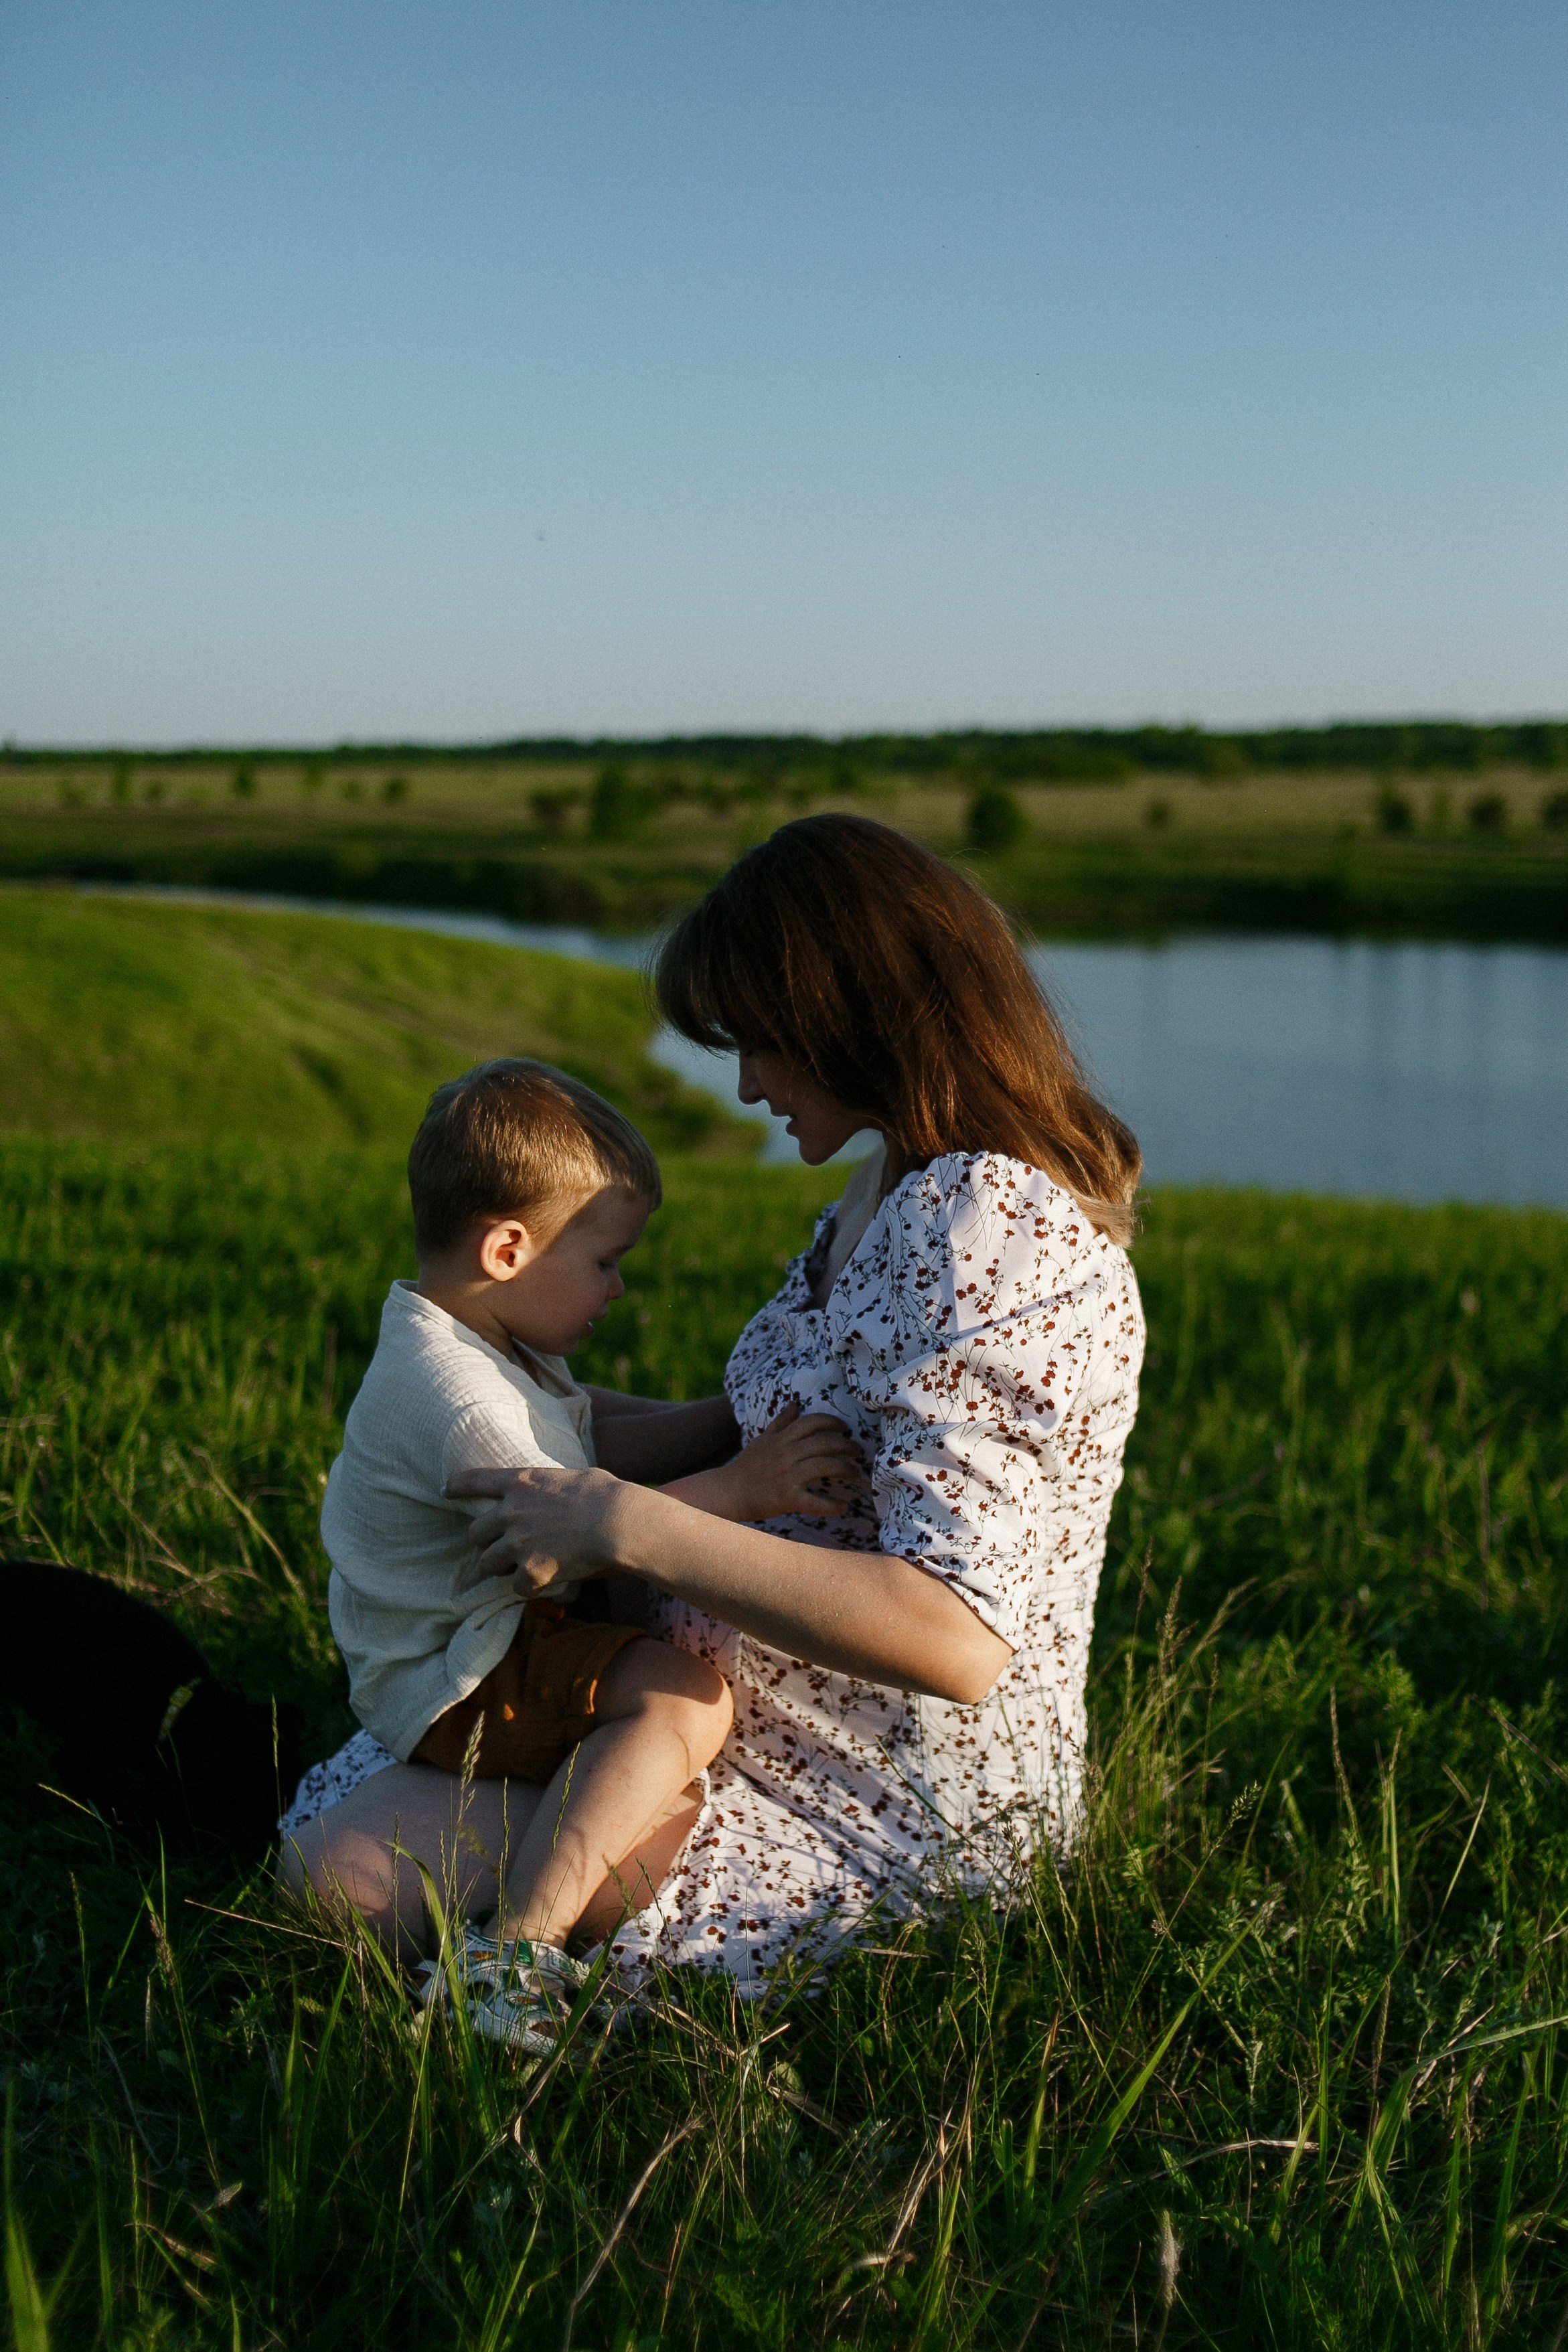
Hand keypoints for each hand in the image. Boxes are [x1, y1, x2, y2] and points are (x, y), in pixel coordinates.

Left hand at [445, 1463, 624, 1587]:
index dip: (457, 1486)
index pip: (476, 1480)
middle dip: (486, 1543)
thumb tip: (565, 1492)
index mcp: (522, 1482)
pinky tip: (548, 1583)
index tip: (445, 1490)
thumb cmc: (607, 1494)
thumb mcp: (575, 1476)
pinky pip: (517, 1588)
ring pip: (489, 1564)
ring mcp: (517, 1542)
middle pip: (475, 1533)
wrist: (617, 1522)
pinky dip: (530, 1589)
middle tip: (504, 1549)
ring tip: (527, 1569)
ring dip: (504, 1569)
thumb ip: (555, 1487)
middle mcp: (511, 1511)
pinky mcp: (530, 1570)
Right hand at [670, 1403, 867, 1522]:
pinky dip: (831, 1505)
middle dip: (847, 1445)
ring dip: (847, 1469)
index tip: (846, 1428)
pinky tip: (843, 1506)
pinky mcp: (786, 1499)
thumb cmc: (748, 1466)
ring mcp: (786, 1477)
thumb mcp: (763, 1439)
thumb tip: (795, 1403)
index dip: (833, 1422)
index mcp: (781, 1439)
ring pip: (825, 1466)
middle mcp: (785, 1454)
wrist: (729, 1493)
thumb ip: (781, 1422)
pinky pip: (814, 1502)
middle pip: (825, 1442)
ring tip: (857, 1474)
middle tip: (859, 1451)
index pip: (812, 1422)